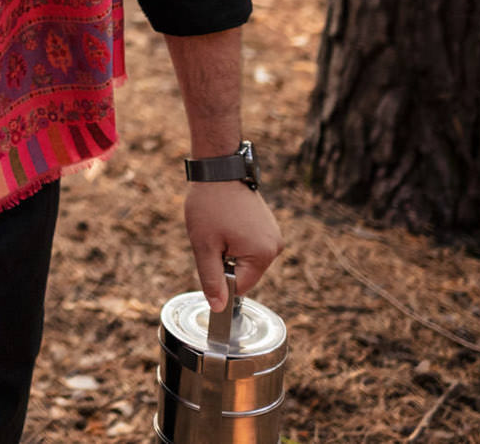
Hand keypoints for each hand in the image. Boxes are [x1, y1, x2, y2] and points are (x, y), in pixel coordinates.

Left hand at [184, 181, 281, 310]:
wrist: (219, 170)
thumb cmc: (209, 205)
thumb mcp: (204, 245)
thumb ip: (212, 279)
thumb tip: (218, 308)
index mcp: (262, 254)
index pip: (241, 286)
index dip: (221, 278)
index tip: (209, 257)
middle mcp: (275, 247)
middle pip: (245, 273)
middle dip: (225, 262)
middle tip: (212, 237)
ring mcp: (274, 235)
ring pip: (246, 259)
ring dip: (230, 251)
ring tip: (220, 227)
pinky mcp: (269, 227)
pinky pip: (250, 245)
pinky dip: (236, 240)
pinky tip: (227, 222)